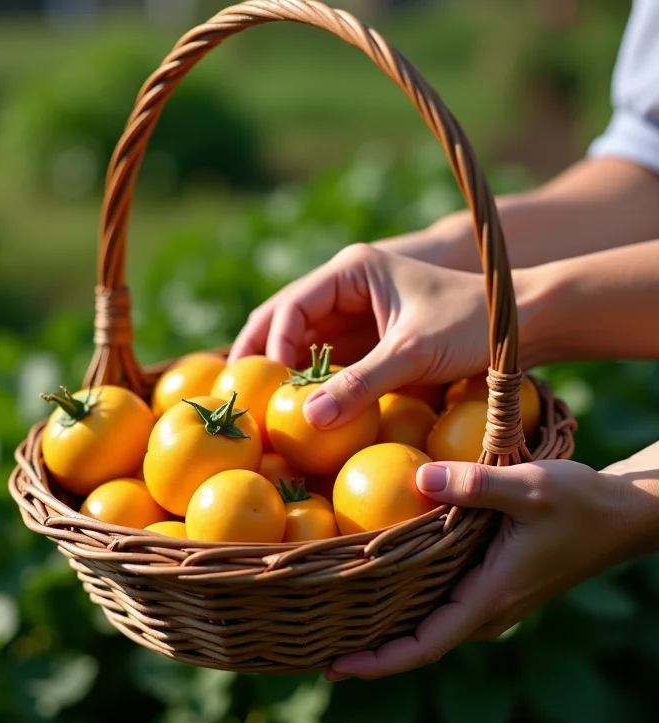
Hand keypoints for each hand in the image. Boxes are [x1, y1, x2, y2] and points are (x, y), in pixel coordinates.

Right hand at [229, 243, 489, 427]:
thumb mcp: (413, 353)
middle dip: (260, 351)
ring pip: (300, 340)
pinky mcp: (366, 340)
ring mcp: (354, 315)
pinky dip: (307, 380)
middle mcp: (346, 288)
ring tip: (254, 401)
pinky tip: (294, 404)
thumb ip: (361, 384)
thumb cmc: (470, 325)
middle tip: (234, 389)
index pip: (293, 304)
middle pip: (284, 318)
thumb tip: (307, 420)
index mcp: (351, 271)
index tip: (272, 384)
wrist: (520, 324)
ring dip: (280, 368)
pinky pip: (325, 359)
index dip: (275, 343)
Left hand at [325, 457, 658, 679]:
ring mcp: (491, 597)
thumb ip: (474, 485)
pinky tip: (386, 580)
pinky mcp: (494, 580)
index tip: (334, 665)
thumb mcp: (529, 487)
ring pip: (430, 622)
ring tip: (339, 613)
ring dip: (388, 624)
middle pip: (419, 641)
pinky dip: (410, 601)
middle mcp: (487, 607)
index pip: (424, 646)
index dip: (378, 660)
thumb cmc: (581, 502)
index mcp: (490, 596)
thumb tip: (415, 479)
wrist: (622, 513)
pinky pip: (442, 601)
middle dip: (371, 647)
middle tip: (316, 636)